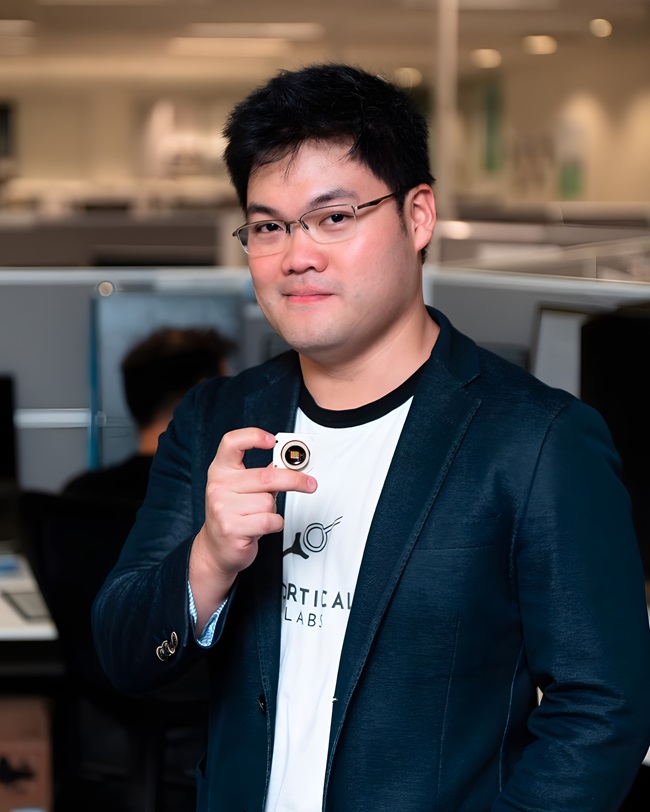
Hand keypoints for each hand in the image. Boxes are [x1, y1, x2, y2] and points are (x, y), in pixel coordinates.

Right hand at [190, 428, 316, 619]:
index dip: (253, 436)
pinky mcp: (232, 528)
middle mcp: (218, 486)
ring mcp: (223, 507)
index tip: (273, 441)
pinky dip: (274, 523)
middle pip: (266, 476)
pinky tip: (261, 526)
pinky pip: (269, 520)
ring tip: (259, 515)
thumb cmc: (233, 514)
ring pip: (269, 501)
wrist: (216, 549)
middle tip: (310, 483)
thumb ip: (263, 474)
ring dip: (273, 510)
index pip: (231, 442)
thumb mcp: (241, 488)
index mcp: (220, 470)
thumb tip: (290, 463)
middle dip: (294, 480)